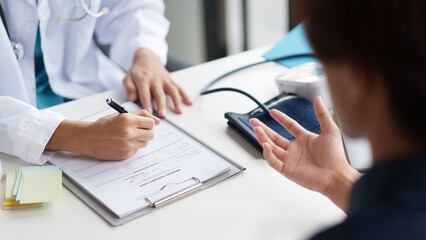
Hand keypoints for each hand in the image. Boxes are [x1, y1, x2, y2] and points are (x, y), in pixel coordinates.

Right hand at [46, 110, 160, 159]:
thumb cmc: (104, 125)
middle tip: (136, 130)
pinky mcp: (125, 154)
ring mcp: (127, 145)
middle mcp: (128, 133)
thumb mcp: (121, 114)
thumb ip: (140, 114)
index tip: (143, 123)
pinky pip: (136, 150)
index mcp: (128, 120)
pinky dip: (132, 147)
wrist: (88, 138)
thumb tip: (158, 120)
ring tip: (127, 136)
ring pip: (145, 143)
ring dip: (140, 140)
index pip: (151, 123)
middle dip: (146, 132)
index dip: (148, 123)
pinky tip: (122, 143)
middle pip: (151, 134)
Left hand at [122, 48, 191, 117]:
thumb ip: (129, 88)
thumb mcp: (127, 77)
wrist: (147, 59)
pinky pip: (179, 87)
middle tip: (163, 115)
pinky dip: (185, 95)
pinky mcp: (171, 80)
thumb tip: (132, 98)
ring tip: (179, 111)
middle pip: (159, 93)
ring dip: (176, 101)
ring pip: (172, 90)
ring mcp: (164, 80)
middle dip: (161, 104)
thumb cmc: (137, 72)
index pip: (145, 93)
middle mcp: (155, 79)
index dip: (147, 103)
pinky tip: (189, 102)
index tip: (149, 112)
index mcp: (143, 79)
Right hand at [250, 97, 359, 210]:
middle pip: (275, 137)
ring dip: (263, 138)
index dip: (280, 118)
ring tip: (257, 129)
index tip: (272, 112)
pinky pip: (273, 161)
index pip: (289, 126)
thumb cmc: (335, 156)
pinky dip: (268, 154)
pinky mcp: (287, 170)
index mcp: (305, 139)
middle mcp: (295, 149)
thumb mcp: (330, 130)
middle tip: (254, 121)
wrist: (335, 176)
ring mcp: (290, 159)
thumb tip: (318, 99)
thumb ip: (322, 114)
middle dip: (263, 129)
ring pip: (272, 148)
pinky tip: (266, 145)